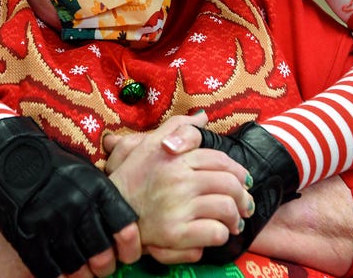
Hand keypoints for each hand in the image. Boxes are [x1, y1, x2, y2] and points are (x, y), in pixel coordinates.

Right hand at [0, 116, 139, 277]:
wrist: (9, 156)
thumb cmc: (52, 164)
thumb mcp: (85, 170)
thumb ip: (103, 197)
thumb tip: (124, 225)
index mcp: (96, 188)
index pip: (124, 226)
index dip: (129, 246)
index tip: (127, 254)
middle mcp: (77, 206)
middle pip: (101, 253)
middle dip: (105, 266)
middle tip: (103, 267)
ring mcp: (52, 223)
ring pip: (76, 266)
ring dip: (82, 275)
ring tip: (83, 273)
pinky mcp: (27, 237)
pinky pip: (48, 269)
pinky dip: (58, 276)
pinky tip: (62, 274)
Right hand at [104, 114, 254, 263]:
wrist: (108, 214)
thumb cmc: (130, 179)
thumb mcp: (148, 145)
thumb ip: (176, 127)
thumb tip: (203, 117)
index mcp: (174, 157)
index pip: (219, 160)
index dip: (237, 171)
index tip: (243, 181)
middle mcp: (178, 179)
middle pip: (229, 184)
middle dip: (242, 196)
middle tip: (244, 205)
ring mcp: (177, 207)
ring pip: (226, 208)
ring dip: (235, 218)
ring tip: (234, 222)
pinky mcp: (175, 234)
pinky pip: (215, 233)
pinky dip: (221, 235)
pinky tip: (216, 233)